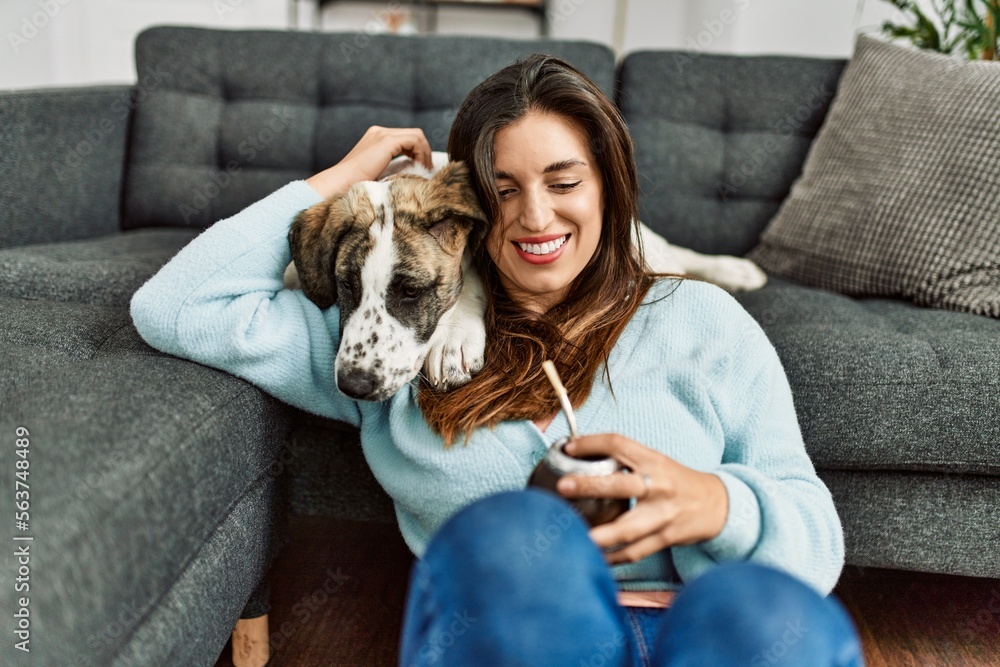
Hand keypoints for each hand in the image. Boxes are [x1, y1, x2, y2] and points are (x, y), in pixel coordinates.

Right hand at [305, 126, 433, 198]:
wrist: (339, 185)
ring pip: (416, 136)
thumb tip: (408, 176)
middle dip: (423, 152)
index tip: (422, 170)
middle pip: (412, 135)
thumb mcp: (375, 174)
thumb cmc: (354, 187)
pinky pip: (415, 141)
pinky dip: (422, 154)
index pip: (404, 139)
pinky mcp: (386, 141)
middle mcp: (379, 132)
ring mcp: (382, 134)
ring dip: (425, 153)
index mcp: (375, 138)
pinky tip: (421, 168)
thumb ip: (389, 169)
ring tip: (426, 170)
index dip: (417, 152)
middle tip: (428, 170)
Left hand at [556, 434, 728, 563]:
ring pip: (629, 528)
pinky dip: (613, 557)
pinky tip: (593, 557)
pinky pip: (635, 552)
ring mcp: (662, 515)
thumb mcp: (656, 461)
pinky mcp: (665, 538)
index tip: (568, 448)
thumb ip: (625, 460)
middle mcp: (658, 486)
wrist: (718, 505)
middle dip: (591, 486)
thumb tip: (580, 457)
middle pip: (622, 485)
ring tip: (577, 538)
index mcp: (653, 460)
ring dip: (602, 535)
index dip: (592, 443)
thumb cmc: (677, 481)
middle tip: (563, 486)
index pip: (619, 444)